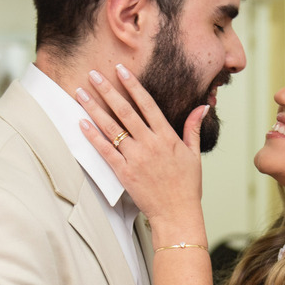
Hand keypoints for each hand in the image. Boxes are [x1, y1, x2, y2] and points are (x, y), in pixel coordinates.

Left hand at [78, 64, 206, 226]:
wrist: (177, 214)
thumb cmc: (187, 186)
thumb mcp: (194, 154)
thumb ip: (194, 128)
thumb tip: (203, 107)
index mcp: (167, 136)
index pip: (147, 104)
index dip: (132, 85)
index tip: (120, 70)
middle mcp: (150, 143)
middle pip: (124, 111)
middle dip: (107, 90)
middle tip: (93, 74)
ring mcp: (136, 157)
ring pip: (111, 127)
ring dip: (94, 108)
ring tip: (80, 93)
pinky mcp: (124, 172)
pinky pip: (105, 150)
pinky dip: (92, 136)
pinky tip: (81, 123)